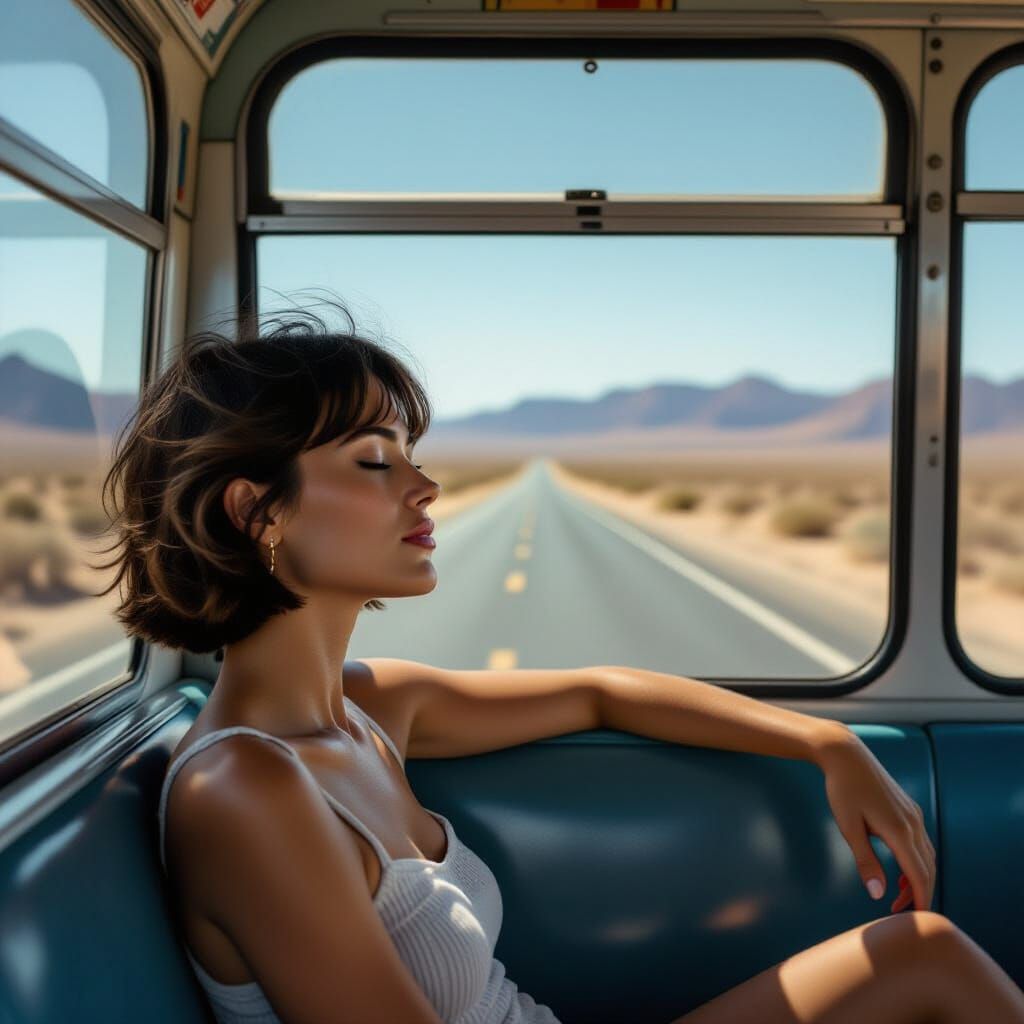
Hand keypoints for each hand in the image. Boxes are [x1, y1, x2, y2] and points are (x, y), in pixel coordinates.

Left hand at [814, 724, 935, 913]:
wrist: (845, 754)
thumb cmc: (842, 789)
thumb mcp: (848, 827)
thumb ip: (865, 861)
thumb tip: (878, 894)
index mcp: (900, 830)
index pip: (920, 875)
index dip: (921, 900)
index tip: (916, 921)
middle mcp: (913, 823)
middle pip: (928, 868)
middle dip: (919, 893)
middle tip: (900, 912)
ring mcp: (914, 814)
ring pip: (926, 855)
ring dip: (918, 877)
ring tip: (898, 894)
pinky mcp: (909, 808)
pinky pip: (921, 841)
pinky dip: (916, 860)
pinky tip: (899, 867)